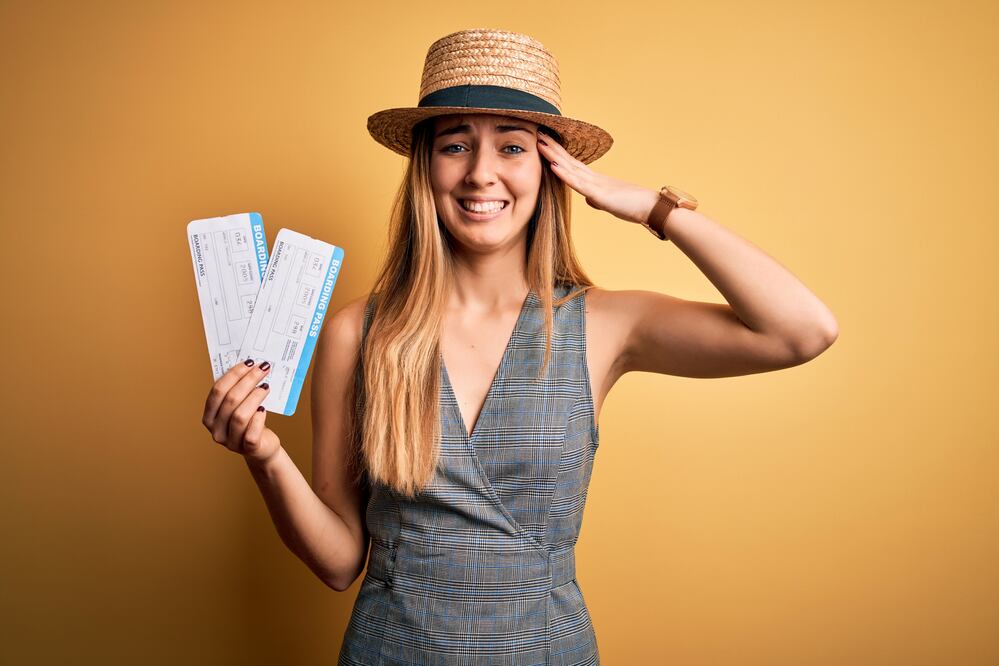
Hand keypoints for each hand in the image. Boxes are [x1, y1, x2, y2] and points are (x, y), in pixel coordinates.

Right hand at [202, 358, 281, 466]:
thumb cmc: (250, 423)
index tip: (249, 363)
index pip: (217, 391)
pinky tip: (263, 409)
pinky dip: (258, 418)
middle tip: (263, 369)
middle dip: (248, 380)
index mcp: (209, 416)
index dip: (233, 374)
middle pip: (230, 400)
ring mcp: (231, 442)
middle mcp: (216, 430)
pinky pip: (251, 432)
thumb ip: (237, 392)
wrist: (262, 448)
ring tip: (266, 387)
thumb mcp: (239, 407)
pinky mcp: (248, 449)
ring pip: (240, 415)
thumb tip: (249, 366)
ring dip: (255, 397)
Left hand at [536, 129, 658, 225]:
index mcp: (595, 180)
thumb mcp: (609, 203)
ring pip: (570, 167)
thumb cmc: (633, 206)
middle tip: (537, 133)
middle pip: (568, 160)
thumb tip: (589, 200)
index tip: (544, 143)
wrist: (651, 207)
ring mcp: (595, 184)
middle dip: (552, 148)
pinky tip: (553, 165)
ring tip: (539, 142)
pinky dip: (564, 174)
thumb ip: (598, 200)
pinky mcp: (599, 194)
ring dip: (553, 155)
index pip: (572, 164)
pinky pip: (578, 183)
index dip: (558, 153)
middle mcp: (594, 178)